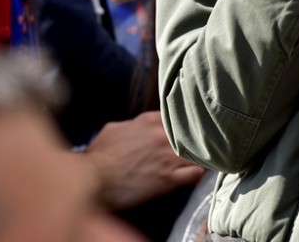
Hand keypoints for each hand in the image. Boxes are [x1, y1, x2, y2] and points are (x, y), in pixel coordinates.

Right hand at [81, 111, 204, 210]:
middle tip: (203, 141)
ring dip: (201, 154)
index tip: (188, 128)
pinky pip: (196, 173)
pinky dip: (200, 172)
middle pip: (192, 132)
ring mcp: (167, 157)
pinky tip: (199, 172)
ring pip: (198, 152)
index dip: (184, 124)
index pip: (179, 116)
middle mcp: (162, 136)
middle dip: (197, 137)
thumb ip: (133, 124)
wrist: (92, 181)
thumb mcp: (113, 130)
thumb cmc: (98, 156)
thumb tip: (141, 126)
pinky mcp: (169, 178)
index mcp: (149, 121)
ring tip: (206, 157)